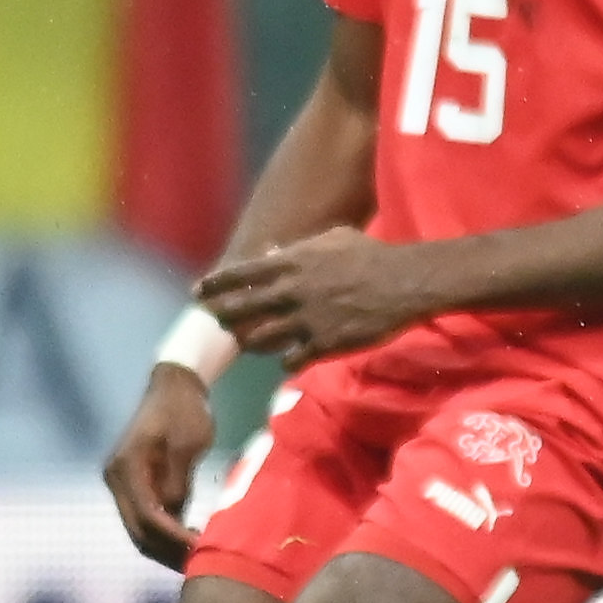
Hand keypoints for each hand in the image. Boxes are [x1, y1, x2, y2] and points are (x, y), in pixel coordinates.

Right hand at [102, 364, 213, 569]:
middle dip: (168, 552)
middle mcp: (116, 479)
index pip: (148, 516)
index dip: (174, 538)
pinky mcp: (135, 485)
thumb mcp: (187, 444)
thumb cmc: (184, 410)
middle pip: (139, 531)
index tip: (202, 550)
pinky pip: (148, 517)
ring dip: (167, 547)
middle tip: (202, 567)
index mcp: (126, 467)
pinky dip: (167, 533)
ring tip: (200, 560)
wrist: (175, 385)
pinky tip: (192, 541)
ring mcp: (123, 483)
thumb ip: (177, 481)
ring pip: (141, 529)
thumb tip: (174, 515)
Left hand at [202, 227, 418, 365]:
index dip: (215, 284)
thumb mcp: (331, 240)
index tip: (199, 292)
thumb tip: (269, 254)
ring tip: (249, 344)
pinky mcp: (323, 344)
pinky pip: (292, 360)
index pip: (240, 275)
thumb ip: (296, 249)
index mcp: (291, 264)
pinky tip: (288, 362)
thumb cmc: (370, 255)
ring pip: (261, 339)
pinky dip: (287, 361)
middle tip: (217, 322)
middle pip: (242, 309)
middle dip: (224, 316)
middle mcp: (291, 293)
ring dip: (252, 342)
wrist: (403, 283)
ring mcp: (306, 321)